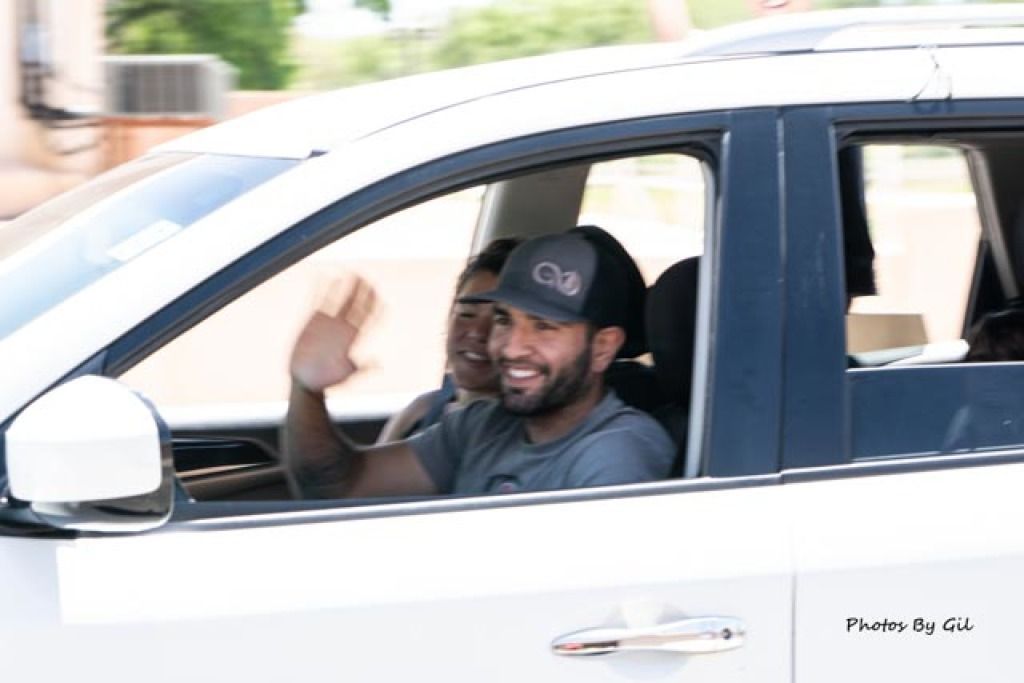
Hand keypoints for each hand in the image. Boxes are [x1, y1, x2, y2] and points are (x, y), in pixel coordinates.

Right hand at [290, 276, 376, 392]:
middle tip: (366, 277)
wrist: (306, 381)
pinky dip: (320, 289)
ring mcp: (328, 322)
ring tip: (351, 272)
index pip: (368, 316)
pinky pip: (317, 302)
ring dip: (346, 286)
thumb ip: (361, 368)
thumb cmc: (328, 380)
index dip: (374, 304)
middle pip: (355, 304)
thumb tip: (378, 365)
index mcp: (353, 337)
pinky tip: (322, 276)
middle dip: (362, 290)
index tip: (379, 292)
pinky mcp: (312, 322)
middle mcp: (342, 327)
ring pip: (339, 299)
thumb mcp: (347, 374)